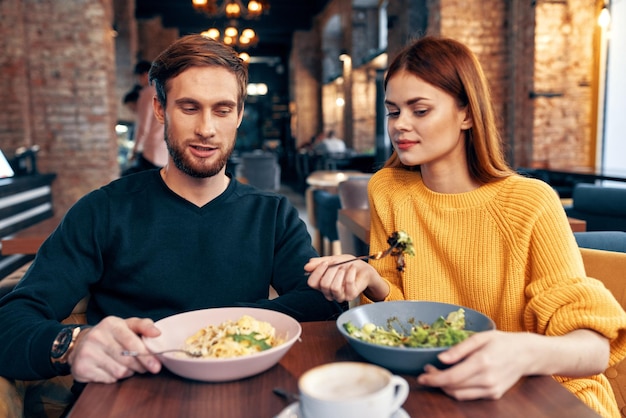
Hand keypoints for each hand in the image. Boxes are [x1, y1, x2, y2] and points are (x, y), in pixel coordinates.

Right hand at [68, 316, 161, 382]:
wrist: (81, 344)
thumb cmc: (111, 335)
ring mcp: (88, 352)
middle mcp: (97, 336)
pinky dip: (115, 378)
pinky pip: (108, 379)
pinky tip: (112, 370)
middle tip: (146, 367)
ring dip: (129, 372)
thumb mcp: (127, 325)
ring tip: (127, 366)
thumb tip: (157, 333)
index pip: (131, 341)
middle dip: (141, 366)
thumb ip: (144, 326)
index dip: (146, 355)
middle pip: (127, 359)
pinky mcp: (81, 368)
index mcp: (111, 324)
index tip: (157, 365)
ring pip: (119, 371)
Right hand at [305, 255, 387, 301]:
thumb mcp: (331, 260)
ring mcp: (340, 296)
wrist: (363, 268)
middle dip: (331, 270)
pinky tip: (352, 268)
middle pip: (323, 284)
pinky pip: (347, 283)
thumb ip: (318, 263)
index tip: (325, 262)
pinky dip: (350, 272)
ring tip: (345, 268)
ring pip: (333, 287)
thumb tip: (306, 266)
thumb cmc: (346, 265)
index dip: (317, 271)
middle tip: (338, 265)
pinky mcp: (350, 296)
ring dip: (340, 273)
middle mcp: (329, 292)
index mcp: (322, 285)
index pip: (312, 283)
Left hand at [416, 330, 536, 399]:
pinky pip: (469, 396)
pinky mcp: (494, 395)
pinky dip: (457, 390)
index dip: (434, 378)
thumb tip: (441, 358)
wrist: (527, 354)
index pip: (451, 377)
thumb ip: (459, 349)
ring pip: (459, 395)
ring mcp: (491, 390)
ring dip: (445, 388)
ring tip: (438, 375)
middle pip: (453, 387)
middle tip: (428, 371)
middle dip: (436, 381)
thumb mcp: (480, 337)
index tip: (422, 375)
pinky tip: (453, 379)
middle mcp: (487, 379)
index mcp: (482, 362)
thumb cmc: (502, 342)